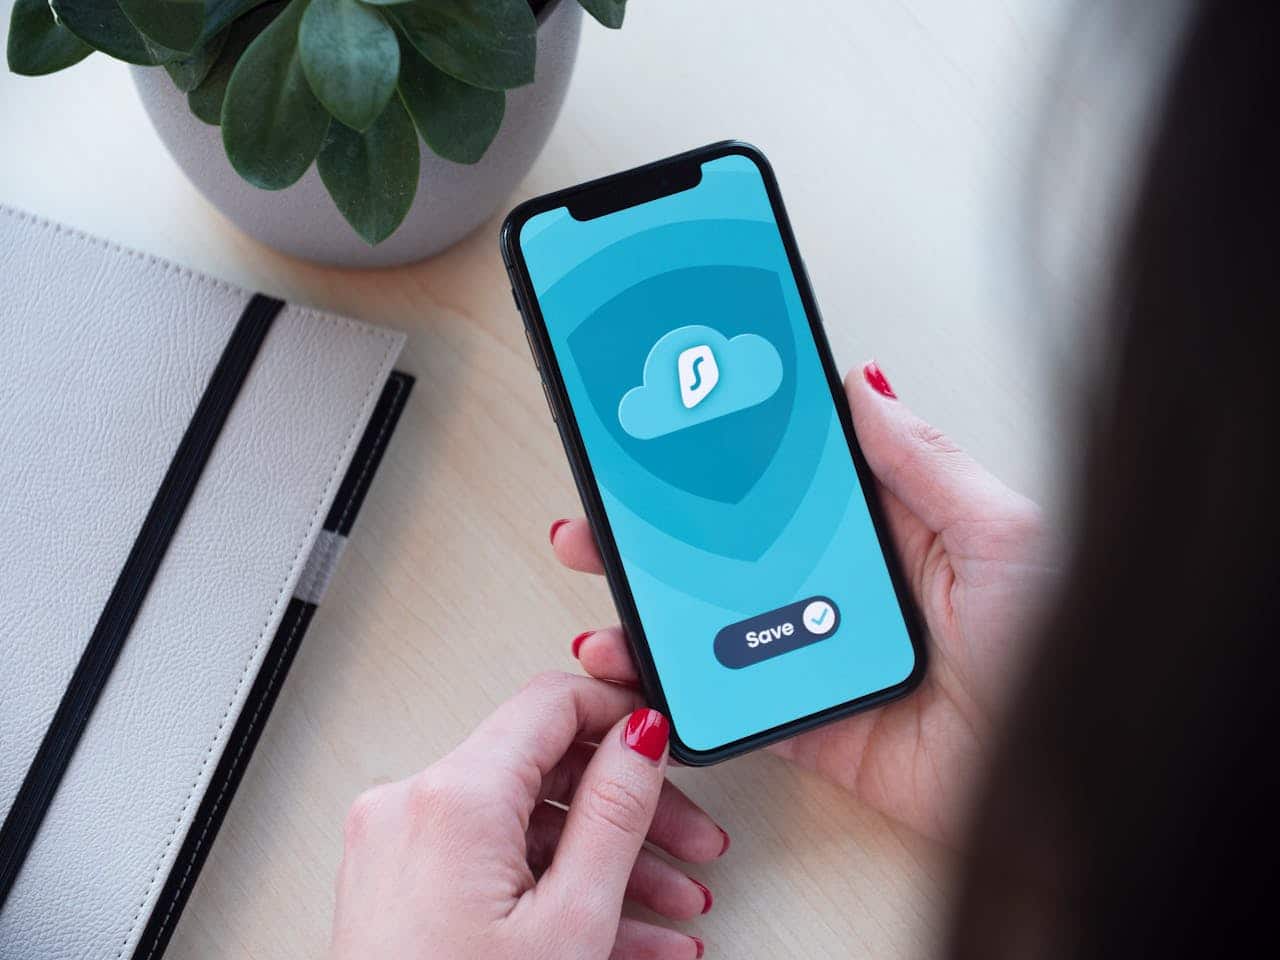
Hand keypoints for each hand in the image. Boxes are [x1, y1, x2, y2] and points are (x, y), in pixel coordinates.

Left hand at [330, 673, 725, 959]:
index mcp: (452, 797)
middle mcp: (412, 806)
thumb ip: (615, 810)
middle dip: (631, 811)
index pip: (551, 703)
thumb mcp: (571, 920)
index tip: (665, 739)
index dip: (621, 714)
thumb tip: (641, 737)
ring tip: (672, 909)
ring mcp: (401, 845)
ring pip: (529, 826)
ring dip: (607, 863)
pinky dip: (557, 889)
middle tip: (691, 843)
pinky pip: (496, 863)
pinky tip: (623, 931)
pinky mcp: (401, 882)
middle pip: (547, 770)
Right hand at [550, 363, 1055, 845]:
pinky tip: (630, 662)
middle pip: (737, 545)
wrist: (1070, 788)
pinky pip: (729, 697)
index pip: (794, 477)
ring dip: (650, 599)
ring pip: (718, 618)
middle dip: (662, 523)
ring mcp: (823, 653)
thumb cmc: (1065, 652)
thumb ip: (925, 465)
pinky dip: (671, 685)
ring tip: (595, 572)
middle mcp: (850, 587)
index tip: (672, 422)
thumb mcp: (1004, 535)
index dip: (734, 449)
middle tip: (602, 502)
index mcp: (897, 530)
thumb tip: (864, 388)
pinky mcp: (811, 721)